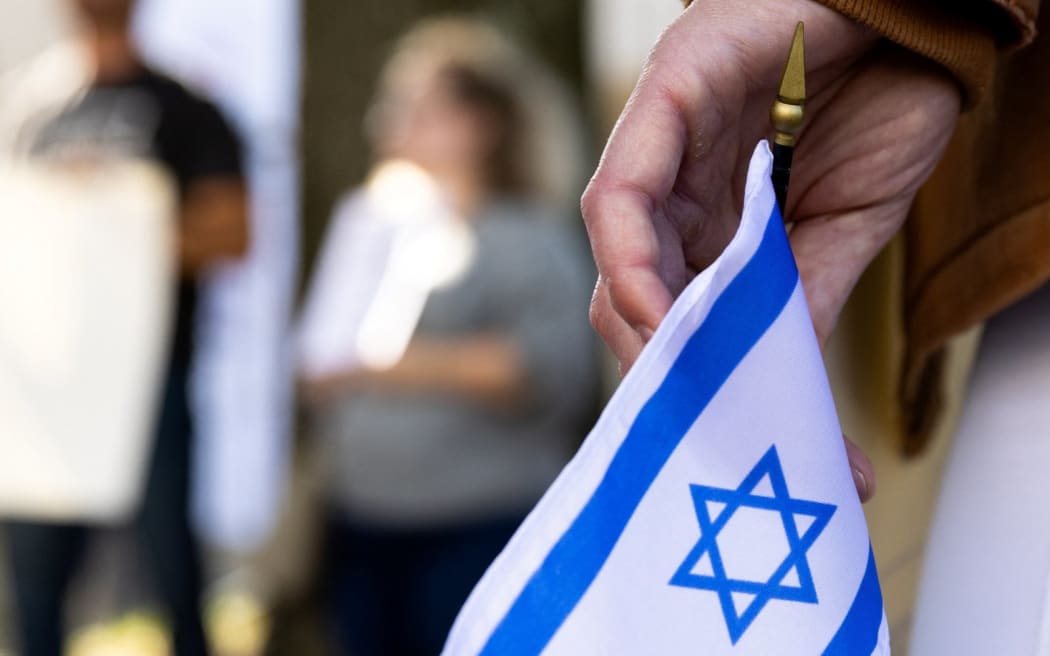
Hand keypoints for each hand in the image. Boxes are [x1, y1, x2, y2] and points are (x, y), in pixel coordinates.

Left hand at [582, 0, 960, 501]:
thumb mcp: (844, 225)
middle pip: (628, 286)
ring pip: (615, 249)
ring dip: (644, 325)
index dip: (681, 366)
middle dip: (661, 360)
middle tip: (698, 421)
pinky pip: (621, 193)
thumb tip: (765, 384)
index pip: (666, 303)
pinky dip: (634, 260)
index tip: (712, 424)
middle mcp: (672, 182)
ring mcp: (660, 137)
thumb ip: (796, 296)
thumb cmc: (886, 102)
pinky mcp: (667, 92)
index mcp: (710, 213)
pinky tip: (665, 314)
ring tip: (689, 383)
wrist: (926, 15)